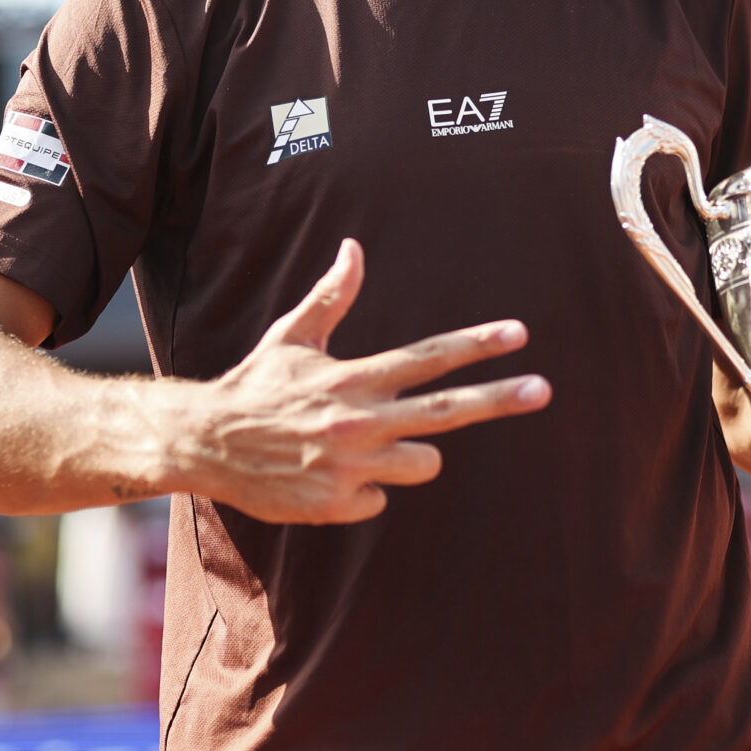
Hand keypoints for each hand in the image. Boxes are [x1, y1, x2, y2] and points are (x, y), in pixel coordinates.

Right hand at [173, 239, 551, 522]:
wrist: (206, 444)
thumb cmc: (255, 386)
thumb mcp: (292, 336)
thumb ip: (332, 296)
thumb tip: (354, 247)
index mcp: (353, 378)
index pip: (427, 357)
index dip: (476, 345)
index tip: (519, 334)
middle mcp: (359, 421)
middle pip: (446, 410)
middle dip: (499, 398)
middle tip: (544, 389)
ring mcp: (352, 466)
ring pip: (423, 463)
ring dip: (407, 454)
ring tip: (361, 444)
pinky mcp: (337, 504)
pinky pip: (379, 498)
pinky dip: (361, 488)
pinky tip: (325, 473)